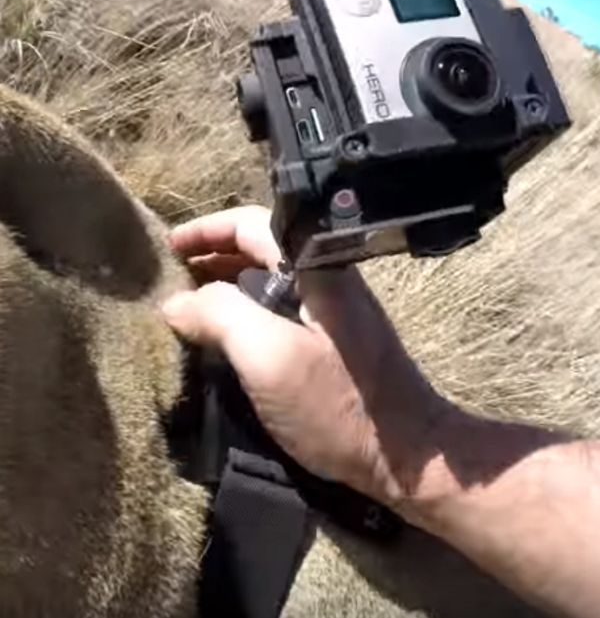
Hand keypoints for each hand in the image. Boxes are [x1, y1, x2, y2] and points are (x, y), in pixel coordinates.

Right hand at [162, 206, 450, 512]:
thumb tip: (176, 303)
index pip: (254, 223)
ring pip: (270, 278)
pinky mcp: (334, 338)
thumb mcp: (269, 357)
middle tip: (174, 274)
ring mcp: (334, 309)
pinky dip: (247, 308)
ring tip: (190, 300)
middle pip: (262, 247)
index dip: (207, 230)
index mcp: (317, 267)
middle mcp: (328, 277)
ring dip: (228, 283)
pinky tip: (226, 331)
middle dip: (214, 255)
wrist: (408, 454)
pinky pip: (280, 306)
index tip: (169, 247)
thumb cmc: (338, 404)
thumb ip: (221, 315)